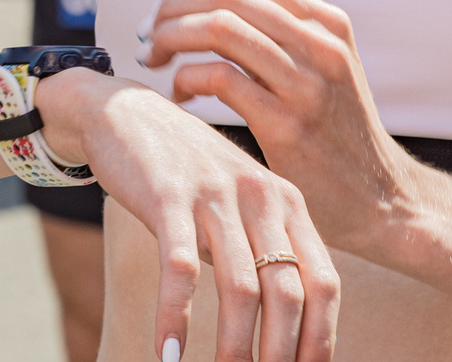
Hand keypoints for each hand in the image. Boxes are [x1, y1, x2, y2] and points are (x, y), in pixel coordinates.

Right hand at [34, 67, 338, 361]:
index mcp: (288, 203)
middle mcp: (260, 197)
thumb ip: (264, 250)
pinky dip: (176, 317)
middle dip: (279, 354)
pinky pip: (179, 268)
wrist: (127, 114)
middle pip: (287, 293)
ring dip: (234, 348)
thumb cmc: (190, 173)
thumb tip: (286, 329)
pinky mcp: (168, 195)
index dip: (321, 339)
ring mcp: (215, 195)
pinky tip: (169, 352)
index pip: (323, 283)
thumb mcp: (240, 204)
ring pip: (240, 288)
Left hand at [145, 0, 440, 259]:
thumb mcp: (324, 69)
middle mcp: (320, 42)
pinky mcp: (288, 125)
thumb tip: (210, 6)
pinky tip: (180, 96)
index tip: (164, 9)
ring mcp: (307, 83)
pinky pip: (220, 78)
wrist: (382, 201)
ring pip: (220, 27)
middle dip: (172, 9)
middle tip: (149, 35)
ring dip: (173, 38)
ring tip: (156, 59)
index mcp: (324, 21)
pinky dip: (186, 78)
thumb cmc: (337, 135)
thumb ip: (280, 36)